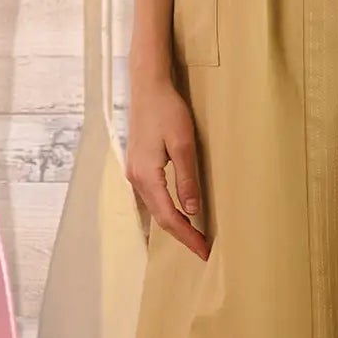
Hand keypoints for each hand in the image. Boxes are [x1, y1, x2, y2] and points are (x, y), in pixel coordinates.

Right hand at [125, 69, 209, 258]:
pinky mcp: (138, 166)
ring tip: (193, 237)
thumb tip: (192, 210)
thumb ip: (187, 178)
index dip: (187, 236)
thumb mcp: (183, 143)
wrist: (147, 87)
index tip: (204, 251)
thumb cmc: (167, 111)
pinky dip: (166, 211)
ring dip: (173, 225)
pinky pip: (152, 197)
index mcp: (147, 176)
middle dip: (181, 236)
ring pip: (155, 209)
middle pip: (159, 217)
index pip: (169, 217)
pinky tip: (178, 214)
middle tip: (203, 250)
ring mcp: (134, 173)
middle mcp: (136, 179)